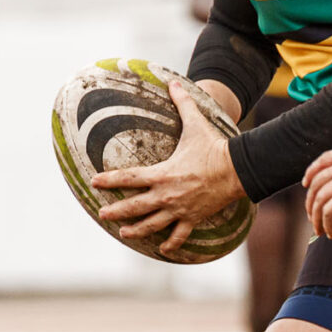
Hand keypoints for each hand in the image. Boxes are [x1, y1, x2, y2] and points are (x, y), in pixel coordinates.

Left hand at [91, 79, 246, 256]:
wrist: (237, 169)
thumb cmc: (213, 146)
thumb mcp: (195, 123)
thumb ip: (182, 103)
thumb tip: (173, 81)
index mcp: (162, 173)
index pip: (128, 178)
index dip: (109, 180)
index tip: (94, 182)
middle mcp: (167, 194)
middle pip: (135, 206)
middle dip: (116, 211)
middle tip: (102, 214)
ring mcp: (179, 209)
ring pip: (153, 224)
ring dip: (137, 230)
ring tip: (124, 233)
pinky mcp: (193, 218)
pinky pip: (179, 235)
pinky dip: (171, 244)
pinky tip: (163, 250)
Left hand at [303, 132, 331, 240]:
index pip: (324, 160)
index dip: (311, 172)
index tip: (305, 184)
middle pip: (316, 183)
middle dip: (310, 202)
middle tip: (312, 216)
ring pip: (319, 200)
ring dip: (316, 218)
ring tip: (321, 231)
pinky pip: (329, 212)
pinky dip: (327, 224)